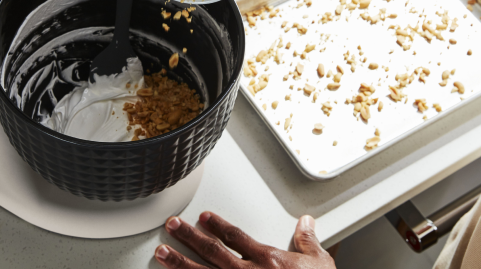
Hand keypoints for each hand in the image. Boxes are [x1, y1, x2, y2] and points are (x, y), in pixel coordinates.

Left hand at [154, 212, 335, 268]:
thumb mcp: (319, 265)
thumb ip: (308, 243)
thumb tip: (306, 223)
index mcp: (268, 261)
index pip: (236, 237)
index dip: (218, 225)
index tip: (203, 217)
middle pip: (212, 252)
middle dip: (189, 238)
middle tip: (171, 226)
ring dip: (179, 264)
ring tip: (161, 253)